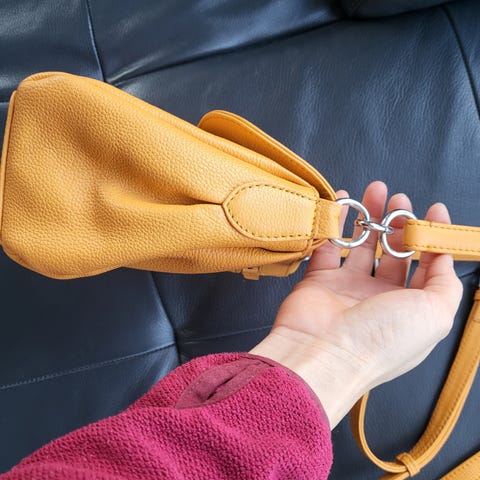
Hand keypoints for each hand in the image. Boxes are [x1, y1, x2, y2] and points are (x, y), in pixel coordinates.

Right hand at [250, 181, 462, 427]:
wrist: (322, 352)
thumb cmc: (382, 337)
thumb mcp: (435, 314)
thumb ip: (445, 282)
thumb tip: (441, 256)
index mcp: (410, 308)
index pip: (426, 266)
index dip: (431, 238)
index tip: (432, 210)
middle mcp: (380, 297)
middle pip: (393, 251)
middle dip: (398, 222)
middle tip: (398, 199)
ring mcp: (348, 287)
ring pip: (362, 244)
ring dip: (369, 216)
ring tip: (375, 191)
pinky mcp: (319, 277)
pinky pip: (329, 244)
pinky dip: (334, 223)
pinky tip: (342, 202)